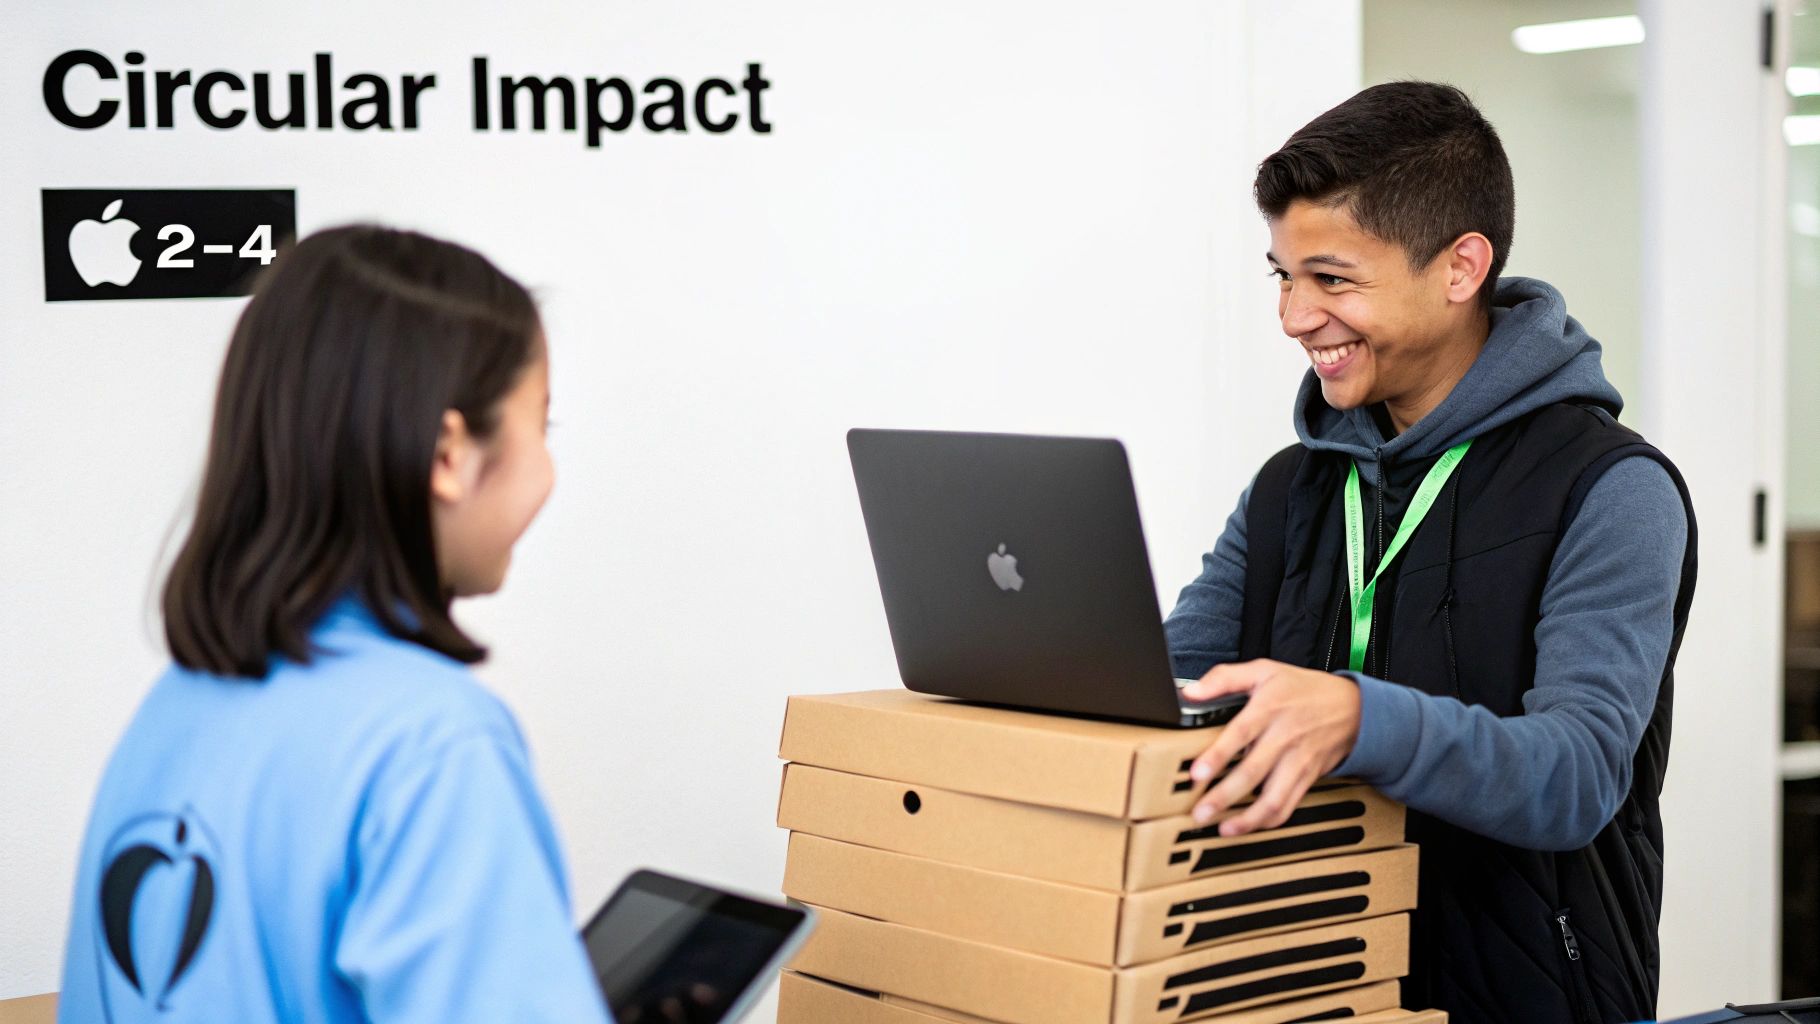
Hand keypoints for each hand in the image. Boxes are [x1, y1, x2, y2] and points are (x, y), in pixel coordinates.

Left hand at [1182, 660, 1362, 836]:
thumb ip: (1223, 678)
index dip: (1217, 756)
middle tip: (1200, 813)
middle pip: (1252, 772)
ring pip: (1273, 798)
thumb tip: (1190, 692)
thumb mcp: (1264, 670)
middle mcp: (1284, 738)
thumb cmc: (1303, 688)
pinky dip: (1268, 820)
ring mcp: (1297, 761)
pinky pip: (1288, 805)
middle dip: (1224, 796)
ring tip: (1223, 828)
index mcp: (1269, 708)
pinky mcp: (1307, 778)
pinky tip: (1248, 826)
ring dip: (1247, 818)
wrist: (1353, 707)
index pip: (1240, 735)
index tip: (1197, 775)